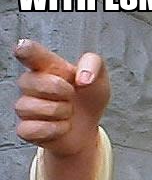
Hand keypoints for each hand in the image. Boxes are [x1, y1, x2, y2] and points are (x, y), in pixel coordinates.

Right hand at [14, 39, 109, 156]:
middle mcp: (31, 84)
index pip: (28, 52)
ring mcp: (26, 106)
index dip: (24, 50)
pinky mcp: (26, 129)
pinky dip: (54, 129)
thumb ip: (94, 64)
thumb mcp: (99, 77)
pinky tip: (62, 126)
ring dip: (60, 112)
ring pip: (30, 107)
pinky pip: (32, 129)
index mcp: (47, 66)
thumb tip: (83, 78)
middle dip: (60, 90)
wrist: (88, 127)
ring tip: (68, 111)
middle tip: (72, 95)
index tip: (24, 49)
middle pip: (30, 81)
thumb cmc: (88, 98)